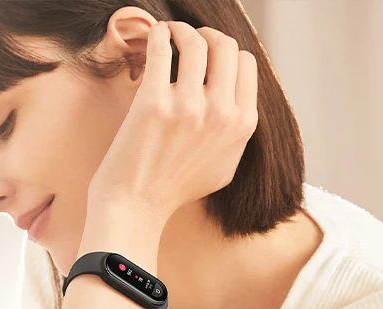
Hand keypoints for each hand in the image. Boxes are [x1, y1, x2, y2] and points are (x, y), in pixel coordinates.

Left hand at [87, 21, 258, 221]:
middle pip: (226, 46)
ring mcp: (188, 106)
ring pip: (196, 40)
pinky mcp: (153, 102)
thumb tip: (238, 100)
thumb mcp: (226, 165)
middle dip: (208, 34)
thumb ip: (237, 132)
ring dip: (181, 29)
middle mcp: (221, 113)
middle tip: (189, 38)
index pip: (246, 64)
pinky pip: (162, 48)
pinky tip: (154, 35)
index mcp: (242, 125)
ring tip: (169, 33)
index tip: (209, 53)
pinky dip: (158, 33)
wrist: (136, 205)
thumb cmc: (175, 188)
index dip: (226, 52)